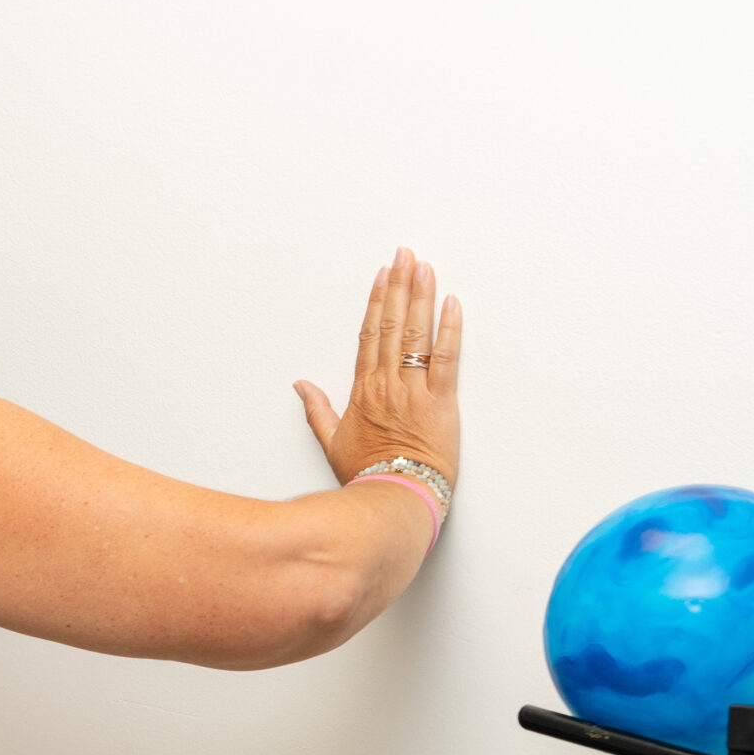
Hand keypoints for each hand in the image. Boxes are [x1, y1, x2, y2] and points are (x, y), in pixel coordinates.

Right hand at [295, 247, 461, 485]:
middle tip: (406, 255)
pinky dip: (450, 330)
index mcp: (363, 391)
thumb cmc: (365, 475)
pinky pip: (446, 359)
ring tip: (425, 268)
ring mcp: (414, 391)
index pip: (369, 335)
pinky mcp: (441, 403)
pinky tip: (453, 304)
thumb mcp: (332, 442)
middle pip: (393, 325)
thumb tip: (300, 386)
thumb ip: (317, 410)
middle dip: (400, 286)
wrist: (392, 498)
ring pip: (416, 335)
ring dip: (421, 297)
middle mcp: (387, 384)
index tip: (383, 276)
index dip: (377, 302)